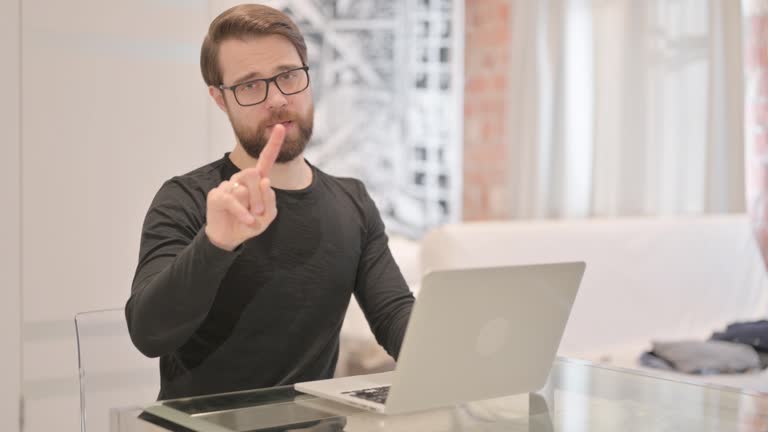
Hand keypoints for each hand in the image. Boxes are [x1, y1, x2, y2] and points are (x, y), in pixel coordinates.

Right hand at [205, 124, 284, 250]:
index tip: (280, 127)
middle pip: (254, 173)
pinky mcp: (217, 195)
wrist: (230, 237)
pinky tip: (247, 220)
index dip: (273, 143)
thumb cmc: (250, 223)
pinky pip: (232, 199)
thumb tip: (265, 181)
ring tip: (250, 218)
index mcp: (257, 180)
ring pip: (243, 187)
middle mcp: (242, 178)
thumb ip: (270, 200)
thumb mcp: (267, 216)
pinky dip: (242, 212)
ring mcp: (228, 185)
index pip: (266, 159)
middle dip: (260, 195)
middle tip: (259, 212)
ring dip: (251, 206)